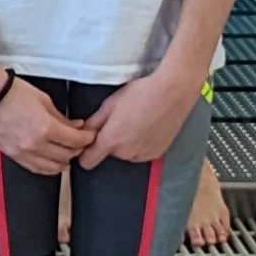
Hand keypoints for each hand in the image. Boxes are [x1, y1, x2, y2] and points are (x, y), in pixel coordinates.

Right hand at [0, 69, 94, 173]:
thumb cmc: (12, 93)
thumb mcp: (43, 100)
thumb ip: (61, 117)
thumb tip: (76, 126)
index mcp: (46, 128)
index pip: (75, 141)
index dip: (87, 138)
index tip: (91, 135)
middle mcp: (36, 145)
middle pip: (66, 155)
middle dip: (78, 149)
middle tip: (82, 143)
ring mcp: (23, 153)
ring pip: (52, 167)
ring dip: (64, 162)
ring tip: (70, 155)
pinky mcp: (13, 156)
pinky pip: (35, 168)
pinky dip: (48, 168)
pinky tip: (54, 164)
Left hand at [82, 64, 203, 168]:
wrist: (173, 92)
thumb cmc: (139, 93)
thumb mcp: (110, 104)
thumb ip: (93, 122)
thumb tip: (83, 133)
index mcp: (111, 141)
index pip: (87, 162)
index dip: (85, 153)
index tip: (89, 142)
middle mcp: (126, 154)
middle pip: (110, 153)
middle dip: (111, 140)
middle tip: (121, 120)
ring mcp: (143, 155)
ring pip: (126, 153)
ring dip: (127, 143)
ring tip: (137, 121)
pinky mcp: (158, 154)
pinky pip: (141, 152)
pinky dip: (141, 143)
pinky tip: (149, 126)